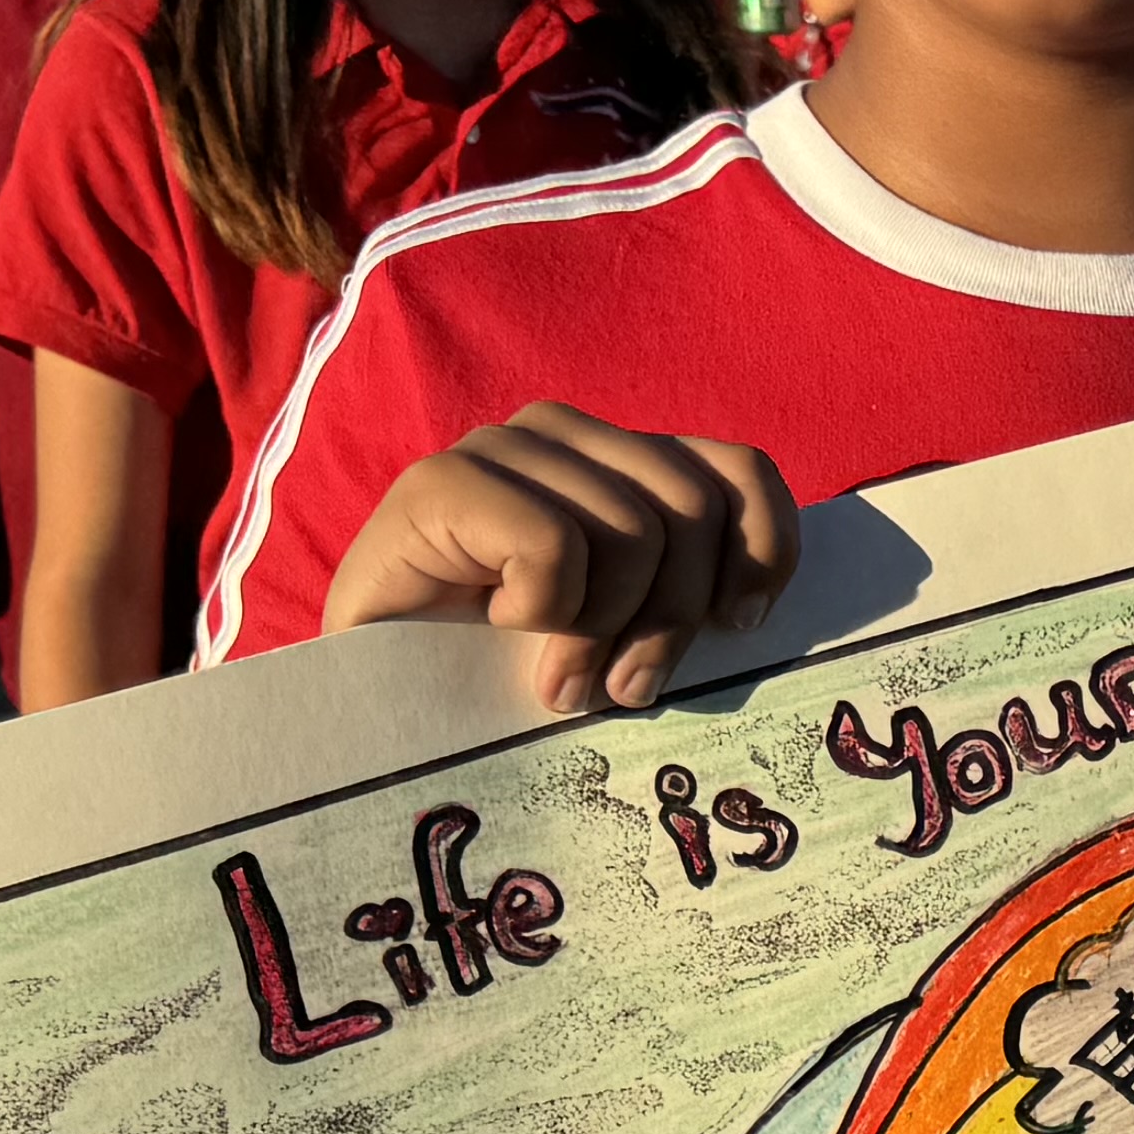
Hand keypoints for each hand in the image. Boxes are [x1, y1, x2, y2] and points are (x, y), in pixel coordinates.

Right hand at [322, 401, 803, 713]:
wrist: (372, 700)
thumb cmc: (507, 671)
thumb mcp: (624, 626)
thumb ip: (684, 588)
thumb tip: (752, 608)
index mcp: (620, 457)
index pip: (740, 473)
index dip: (762, 552)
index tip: (742, 626)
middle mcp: (564, 433)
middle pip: (690, 512)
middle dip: (671, 618)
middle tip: (625, 687)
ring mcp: (499, 448)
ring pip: (631, 532)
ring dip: (601, 631)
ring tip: (560, 676)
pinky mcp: (442, 483)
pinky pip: (555, 545)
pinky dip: (542, 610)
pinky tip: (497, 628)